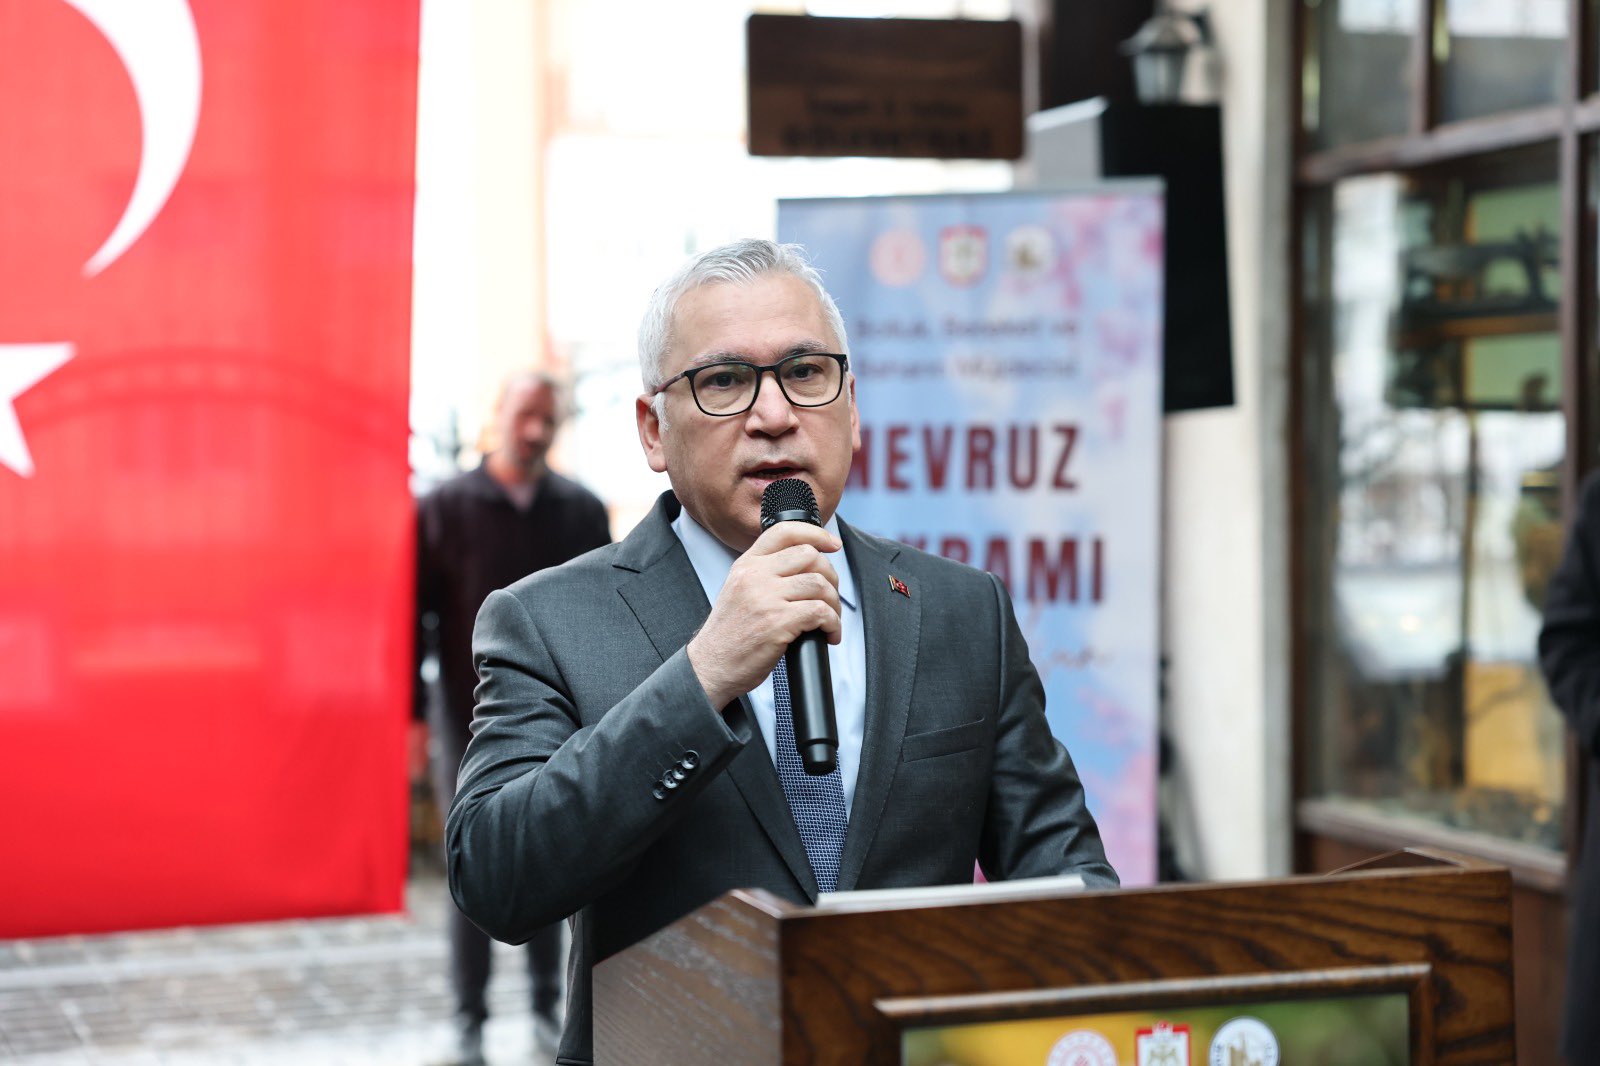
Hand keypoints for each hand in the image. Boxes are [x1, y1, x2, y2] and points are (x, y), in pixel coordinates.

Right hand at [688, 522, 841, 710]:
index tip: (833, 544)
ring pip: (819, 584)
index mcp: (746, 565)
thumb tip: (806, 567)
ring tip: (829, 620)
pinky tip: (828, 634)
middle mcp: (755, 575)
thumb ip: (764, 573)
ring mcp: (766, 598)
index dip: (816, 534)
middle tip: (830, 598)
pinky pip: (820, 612)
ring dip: (834, 604)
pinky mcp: (777, 622)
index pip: (784, 532)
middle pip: (810, 556)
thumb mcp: (739, 590)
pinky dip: (833, 624)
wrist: (711, 666)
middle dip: (830, 577)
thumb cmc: (729, 635)